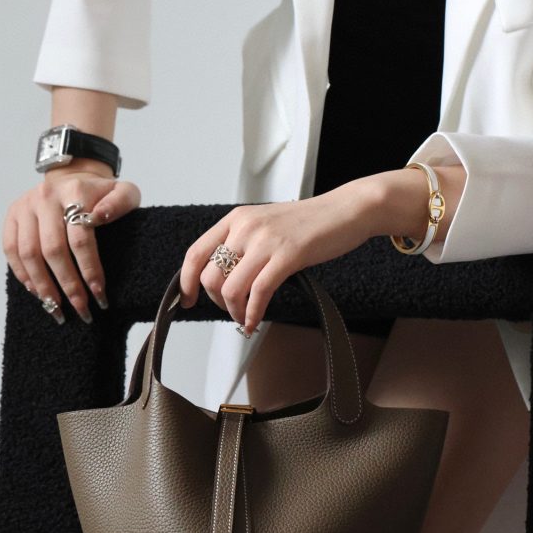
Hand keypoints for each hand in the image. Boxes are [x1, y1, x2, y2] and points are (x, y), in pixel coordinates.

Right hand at [2, 160, 140, 323]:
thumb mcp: (124, 191)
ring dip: (43, 286)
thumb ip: (120, 202)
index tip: (100, 295)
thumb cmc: (102, 193)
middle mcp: (46, 197)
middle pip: (53, 250)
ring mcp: (25, 206)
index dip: (89, 269)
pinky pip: (11, 250)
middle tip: (82, 310)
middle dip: (68, 285)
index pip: (80, 237)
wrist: (73, 178)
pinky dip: (23, 275)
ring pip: (28, 254)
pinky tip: (38, 293)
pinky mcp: (12, 216)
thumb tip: (100, 217)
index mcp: (75, 191)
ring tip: (57, 308)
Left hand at [178, 178, 380, 336]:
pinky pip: (259, 293)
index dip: (186, 281)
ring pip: (231, 289)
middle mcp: (246, 227)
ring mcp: (266, 241)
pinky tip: (255, 322)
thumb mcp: (266, 224)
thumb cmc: (309, 222)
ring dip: (235, 312)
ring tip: (245, 318)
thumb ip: (244, 243)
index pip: (196, 252)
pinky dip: (253, 314)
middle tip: (231, 310)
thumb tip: (225, 278)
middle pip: (211, 276)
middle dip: (216, 302)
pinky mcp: (288, 255)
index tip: (187, 299)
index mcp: (236, 218)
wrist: (345, 210)